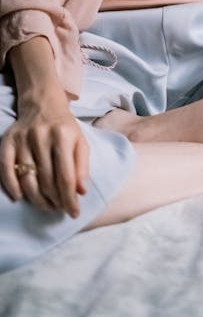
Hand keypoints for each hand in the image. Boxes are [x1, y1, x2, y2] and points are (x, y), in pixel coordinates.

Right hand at [0, 95, 89, 217]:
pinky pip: (6, 169)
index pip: (66, 176)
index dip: (70, 198)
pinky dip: (12, 187)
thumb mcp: (80, 141)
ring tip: (47, 206)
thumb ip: (82, 166)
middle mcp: (41, 137)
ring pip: (27, 179)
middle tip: (59, 209)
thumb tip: (81, 192)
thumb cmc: (64, 127)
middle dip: (55, 200)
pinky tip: (20, 198)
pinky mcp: (7, 142)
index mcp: (63, 136)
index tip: (74, 213)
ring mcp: (22, 140)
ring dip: (37, 199)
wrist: (42, 103)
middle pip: (47, 180)